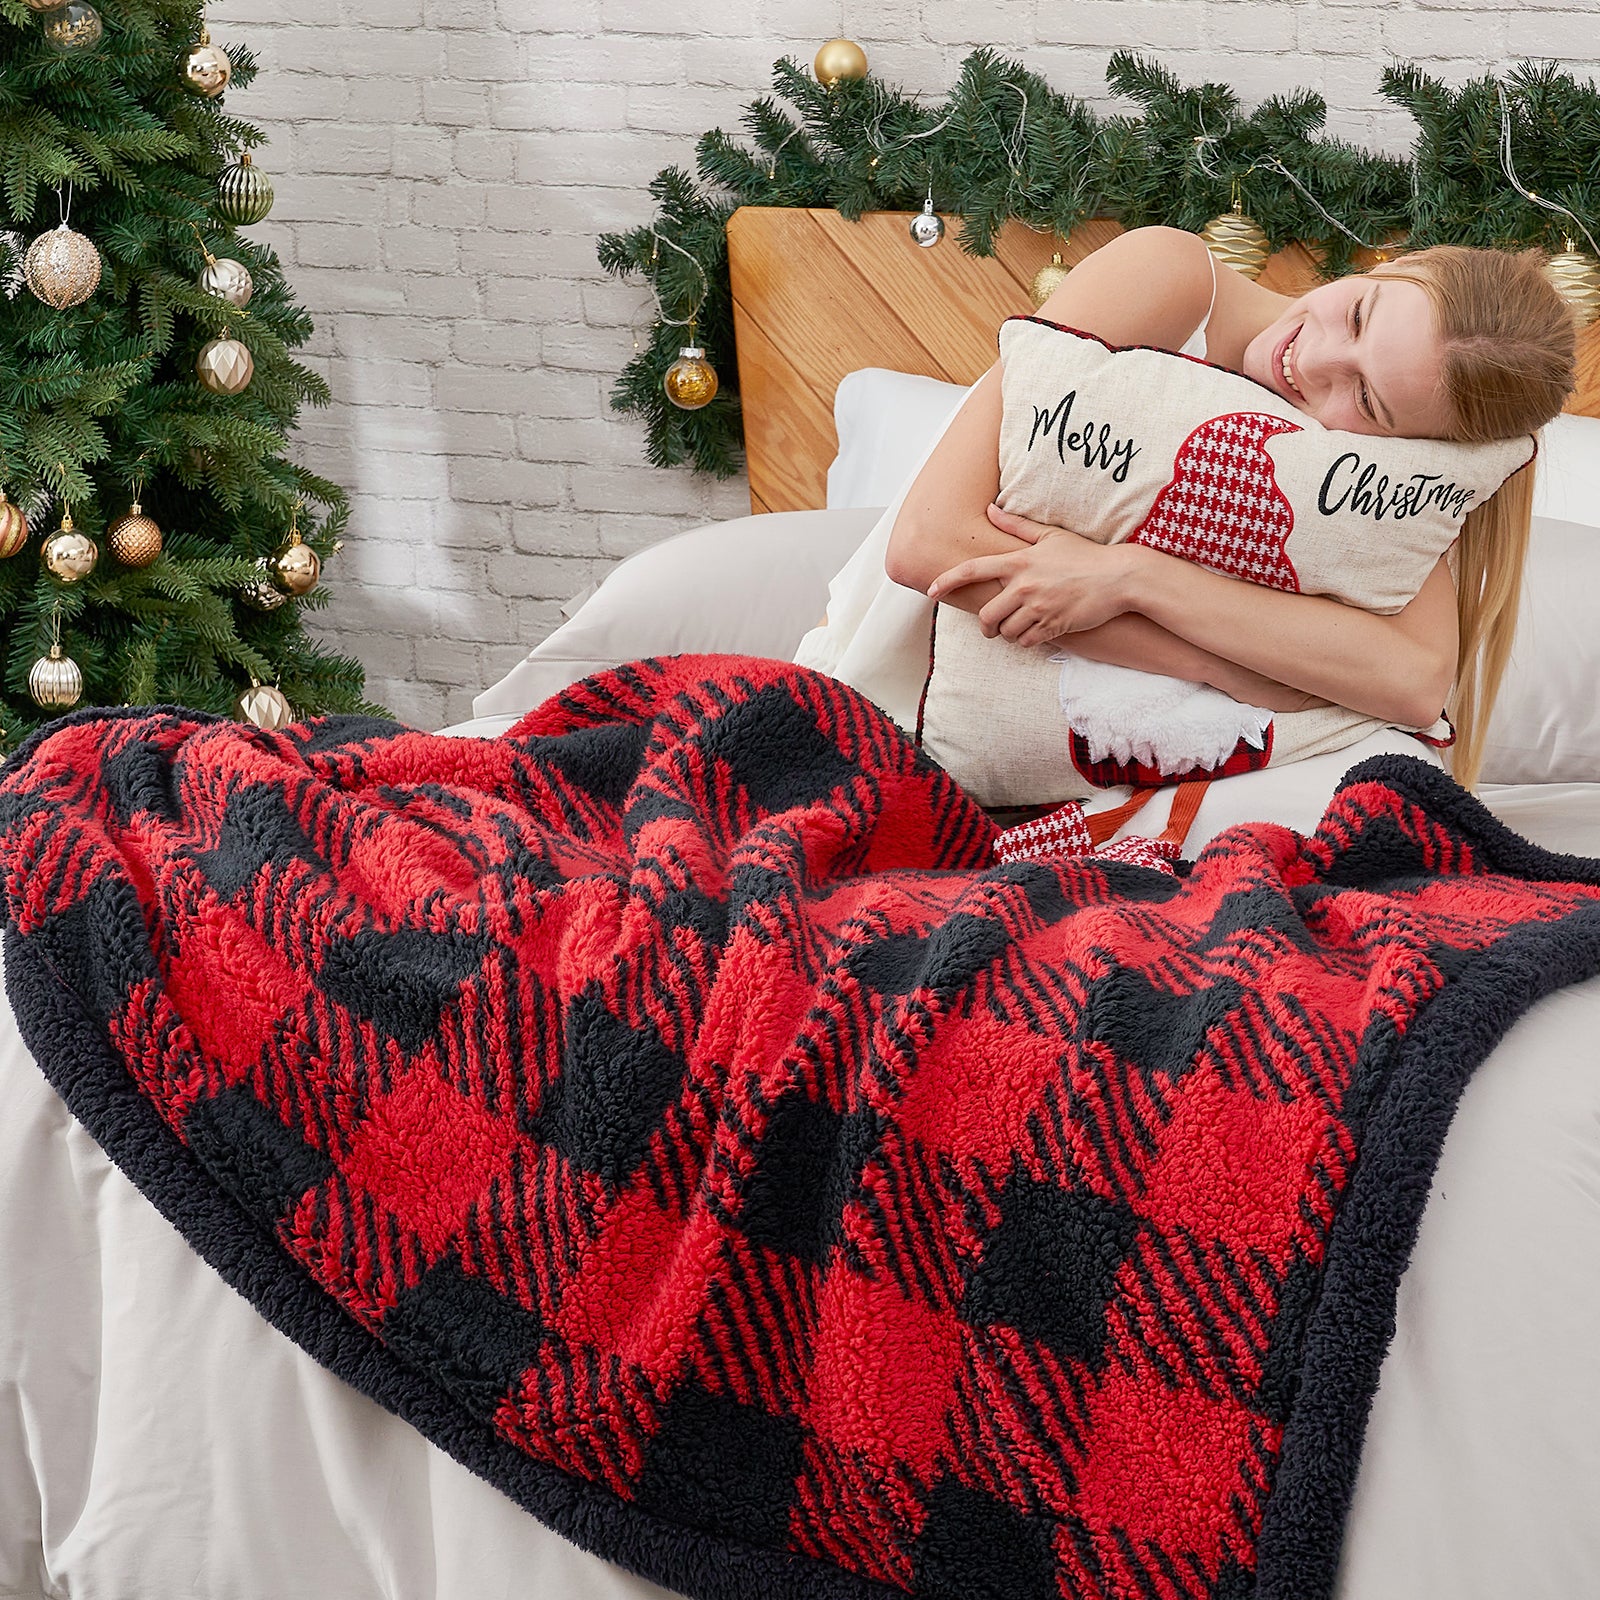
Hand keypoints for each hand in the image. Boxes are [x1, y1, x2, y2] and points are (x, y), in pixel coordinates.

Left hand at [925, 504, 1135, 647]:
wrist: (1119, 577)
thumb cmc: (1085, 555)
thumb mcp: (1050, 536)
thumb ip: (1017, 526)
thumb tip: (991, 509)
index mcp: (1018, 562)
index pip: (972, 570)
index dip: (946, 581)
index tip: (930, 592)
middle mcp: (1023, 585)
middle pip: (986, 615)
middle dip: (986, 625)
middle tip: (993, 626)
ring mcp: (1038, 607)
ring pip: (1006, 632)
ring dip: (1009, 633)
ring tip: (1021, 626)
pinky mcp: (1053, 625)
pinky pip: (1027, 642)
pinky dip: (1028, 640)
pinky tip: (1038, 631)